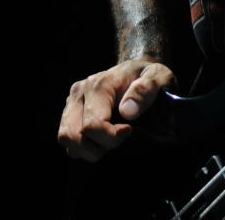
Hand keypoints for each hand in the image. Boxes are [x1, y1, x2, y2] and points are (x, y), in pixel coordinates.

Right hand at [58, 59, 176, 161]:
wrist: (137, 73)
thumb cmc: (149, 77)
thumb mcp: (158, 77)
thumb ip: (146, 90)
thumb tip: (127, 111)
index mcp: (98, 84)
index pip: (93, 124)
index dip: (111, 138)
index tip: (129, 132)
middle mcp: (80, 92)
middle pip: (76, 135)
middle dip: (100, 147)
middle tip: (120, 141)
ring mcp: (72, 102)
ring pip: (66, 139)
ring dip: (88, 150)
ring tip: (109, 143)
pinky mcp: (70, 113)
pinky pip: (67, 140)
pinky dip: (82, 148)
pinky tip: (100, 142)